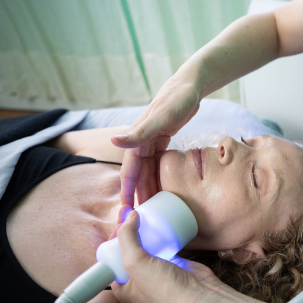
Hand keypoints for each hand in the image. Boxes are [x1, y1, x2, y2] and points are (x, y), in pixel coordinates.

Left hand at [110, 209, 216, 302]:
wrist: (198, 295)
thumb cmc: (163, 286)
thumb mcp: (135, 262)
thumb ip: (127, 237)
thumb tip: (130, 214)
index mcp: (122, 287)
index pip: (110, 258)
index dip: (113, 239)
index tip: (120, 222)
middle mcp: (136, 279)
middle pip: (127, 248)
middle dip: (127, 230)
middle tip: (130, 212)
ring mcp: (154, 270)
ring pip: (144, 245)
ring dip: (142, 229)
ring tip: (142, 212)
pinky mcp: (170, 262)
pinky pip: (160, 244)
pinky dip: (158, 233)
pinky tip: (157, 221)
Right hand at [111, 80, 200, 206]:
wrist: (189, 85)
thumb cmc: (177, 99)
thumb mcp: (161, 117)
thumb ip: (138, 132)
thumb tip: (113, 142)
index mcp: (138, 140)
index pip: (129, 172)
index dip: (127, 192)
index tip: (126, 212)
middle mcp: (141, 142)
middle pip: (138, 174)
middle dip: (138, 195)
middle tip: (142, 217)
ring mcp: (151, 141)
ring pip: (147, 170)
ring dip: (148, 187)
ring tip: (153, 208)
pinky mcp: (161, 139)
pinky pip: (156, 163)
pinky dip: (158, 176)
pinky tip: (164, 188)